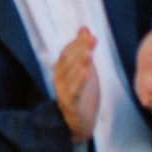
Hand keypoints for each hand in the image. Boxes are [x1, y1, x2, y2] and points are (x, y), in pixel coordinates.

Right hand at [53, 26, 98, 142]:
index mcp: (60, 69)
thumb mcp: (82, 69)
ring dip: (80, 61)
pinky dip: (80, 80)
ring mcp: (63, 90)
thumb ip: (81, 50)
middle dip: (81, 49)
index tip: (89, 36)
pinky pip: (75, 90)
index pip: (67, 52)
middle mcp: (59, 78)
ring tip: (89, 51)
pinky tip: (87, 71)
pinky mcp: (71, 103)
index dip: (78, 43)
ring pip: (72, 73)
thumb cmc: (81, 94)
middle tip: (92, 40)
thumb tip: (84, 28)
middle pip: (69, 60)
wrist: (77, 123)